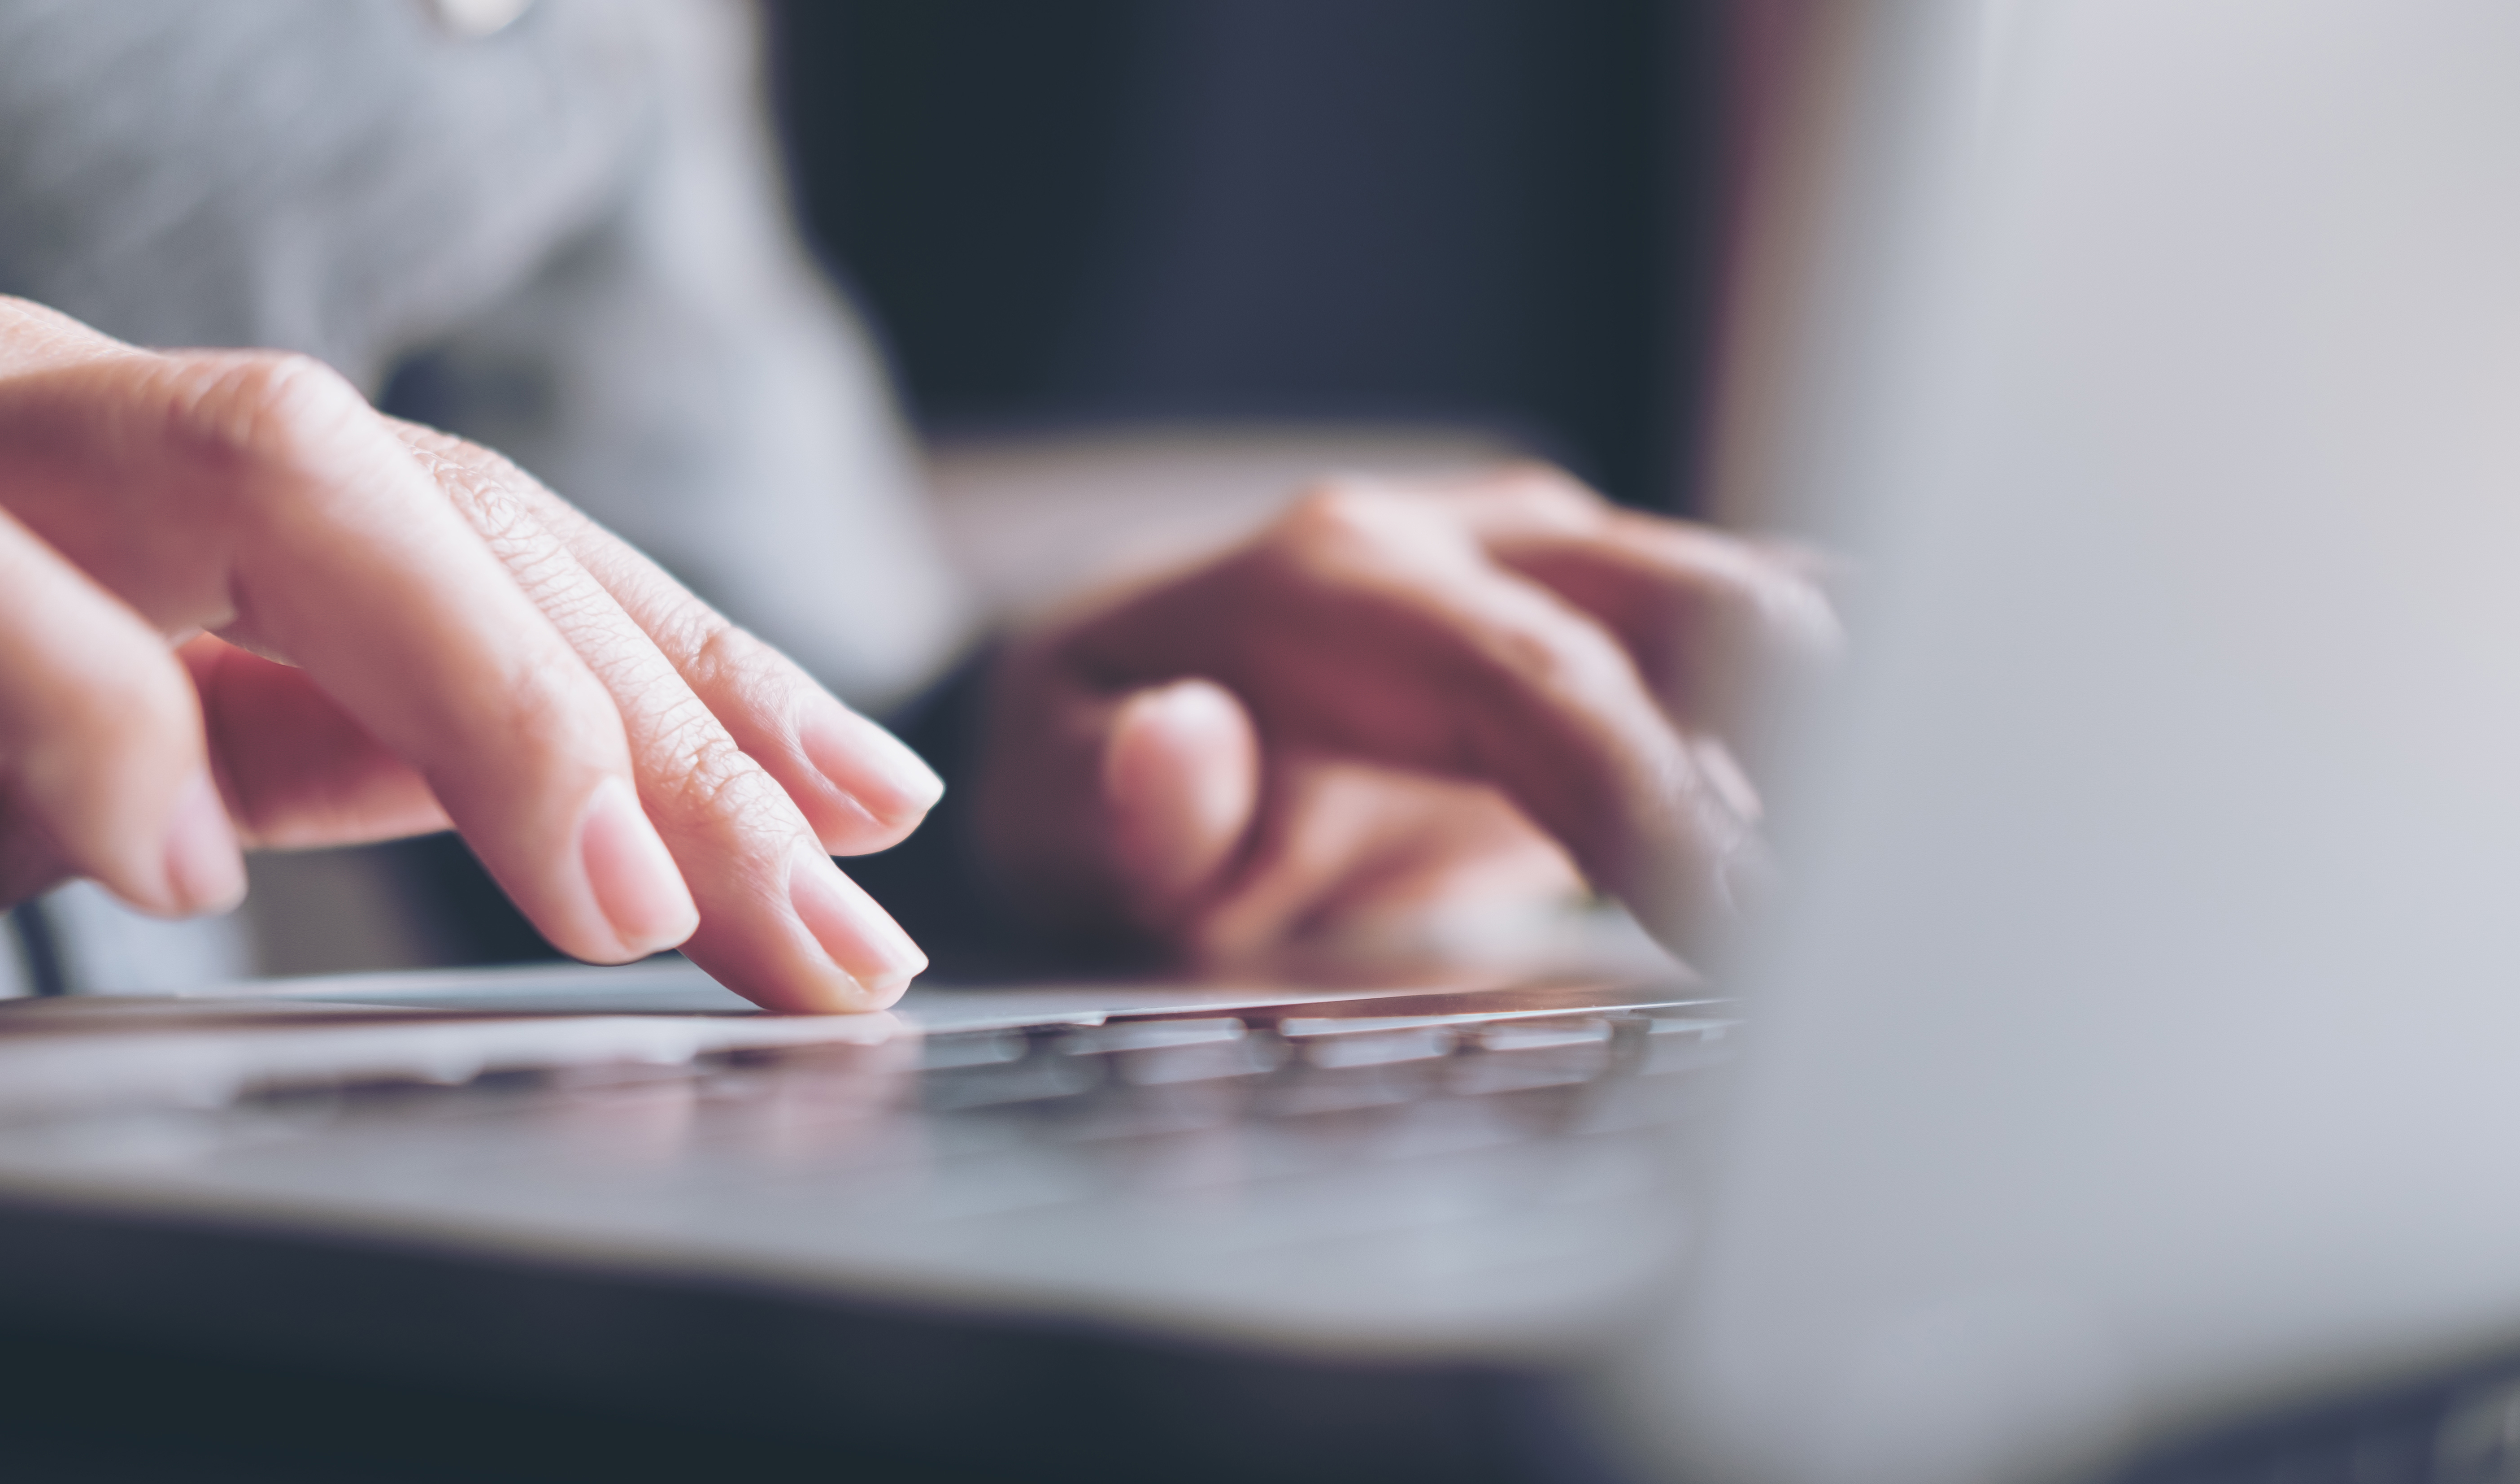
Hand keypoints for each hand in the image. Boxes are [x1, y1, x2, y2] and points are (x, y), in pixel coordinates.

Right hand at [0, 267, 933, 1009]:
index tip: (869, 811)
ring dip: (480, 681)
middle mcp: (76, 423)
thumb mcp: (118, 739)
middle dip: (656, 705)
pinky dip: (84, 718)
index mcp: (171, 483)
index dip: (707, 669)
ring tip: (623, 887)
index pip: (509, 540)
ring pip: (267, 466)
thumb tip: (579, 794)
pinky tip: (187, 856)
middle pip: (448, 502)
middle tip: (819, 903)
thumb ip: (316, 724)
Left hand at [971, 466, 1836, 961]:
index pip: (1542, 686)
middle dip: (1810, 760)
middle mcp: (1478, 548)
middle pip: (1706, 611)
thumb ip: (1108, 797)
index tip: (1748, 927)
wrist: (1140, 699)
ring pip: (1769, 617)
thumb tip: (1192, 746)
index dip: (1655, 801)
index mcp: (1341, 580)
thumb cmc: (1095, 767)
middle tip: (1866, 929)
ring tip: (1907, 900)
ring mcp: (1568, 574)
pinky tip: (1895, 844)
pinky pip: (1770, 654)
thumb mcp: (1041, 807)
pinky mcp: (1625, 629)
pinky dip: (1842, 738)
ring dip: (1851, 749)